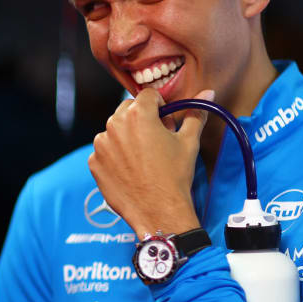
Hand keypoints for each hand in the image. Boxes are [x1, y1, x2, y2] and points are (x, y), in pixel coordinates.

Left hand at [87, 88, 213, 236]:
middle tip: (156, 137)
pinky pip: (104, 151)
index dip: (160, 106)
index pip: (148, 95)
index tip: (165, 120)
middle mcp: (115, 125)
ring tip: (143, 156)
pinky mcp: (94, 162)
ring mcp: (101, 145)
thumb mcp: (189, 142)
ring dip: (126, 136)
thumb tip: (208, 91)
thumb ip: (195, 113)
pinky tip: (130, 169)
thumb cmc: (175, 175)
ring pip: (114, 130)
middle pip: (127, 109)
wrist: (158, 211)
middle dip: (141, 118)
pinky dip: (115, 155)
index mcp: (138, 114)